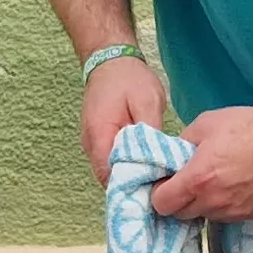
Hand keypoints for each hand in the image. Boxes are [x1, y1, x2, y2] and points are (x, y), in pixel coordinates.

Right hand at [80, 51, 165, 180]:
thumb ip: (149, 132)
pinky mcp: (99, 142)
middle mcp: (90, 145)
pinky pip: (112, 163)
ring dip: (131, 178)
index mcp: (99, 135)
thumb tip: (156, 161)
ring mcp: (93, 144)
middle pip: (109, 179)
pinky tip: (148, 168)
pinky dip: (128, 168)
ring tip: (157, 182)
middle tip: (161, 190)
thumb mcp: (147, 101)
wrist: (111, 60)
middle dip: (133, 187)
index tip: (154, 193)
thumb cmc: (129, 78)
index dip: (130, 189)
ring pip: (111, 173)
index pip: (109, 176)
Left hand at [151, 102, 252, 220]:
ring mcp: (231, 211)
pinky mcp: (246, 215)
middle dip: (177, 200)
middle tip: (185, 181)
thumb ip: (182, 143)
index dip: (159, 192)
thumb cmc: (247, 127)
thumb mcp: (206, 124)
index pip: (162, 204)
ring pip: (201, 216)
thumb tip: (171, 156)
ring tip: (210, 182)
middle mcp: (212, 201)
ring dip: (199, 204)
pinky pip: (222, 216)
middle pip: (179, 214)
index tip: (165, 181)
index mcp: (197, 179)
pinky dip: (219, 206)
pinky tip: (227, 187)